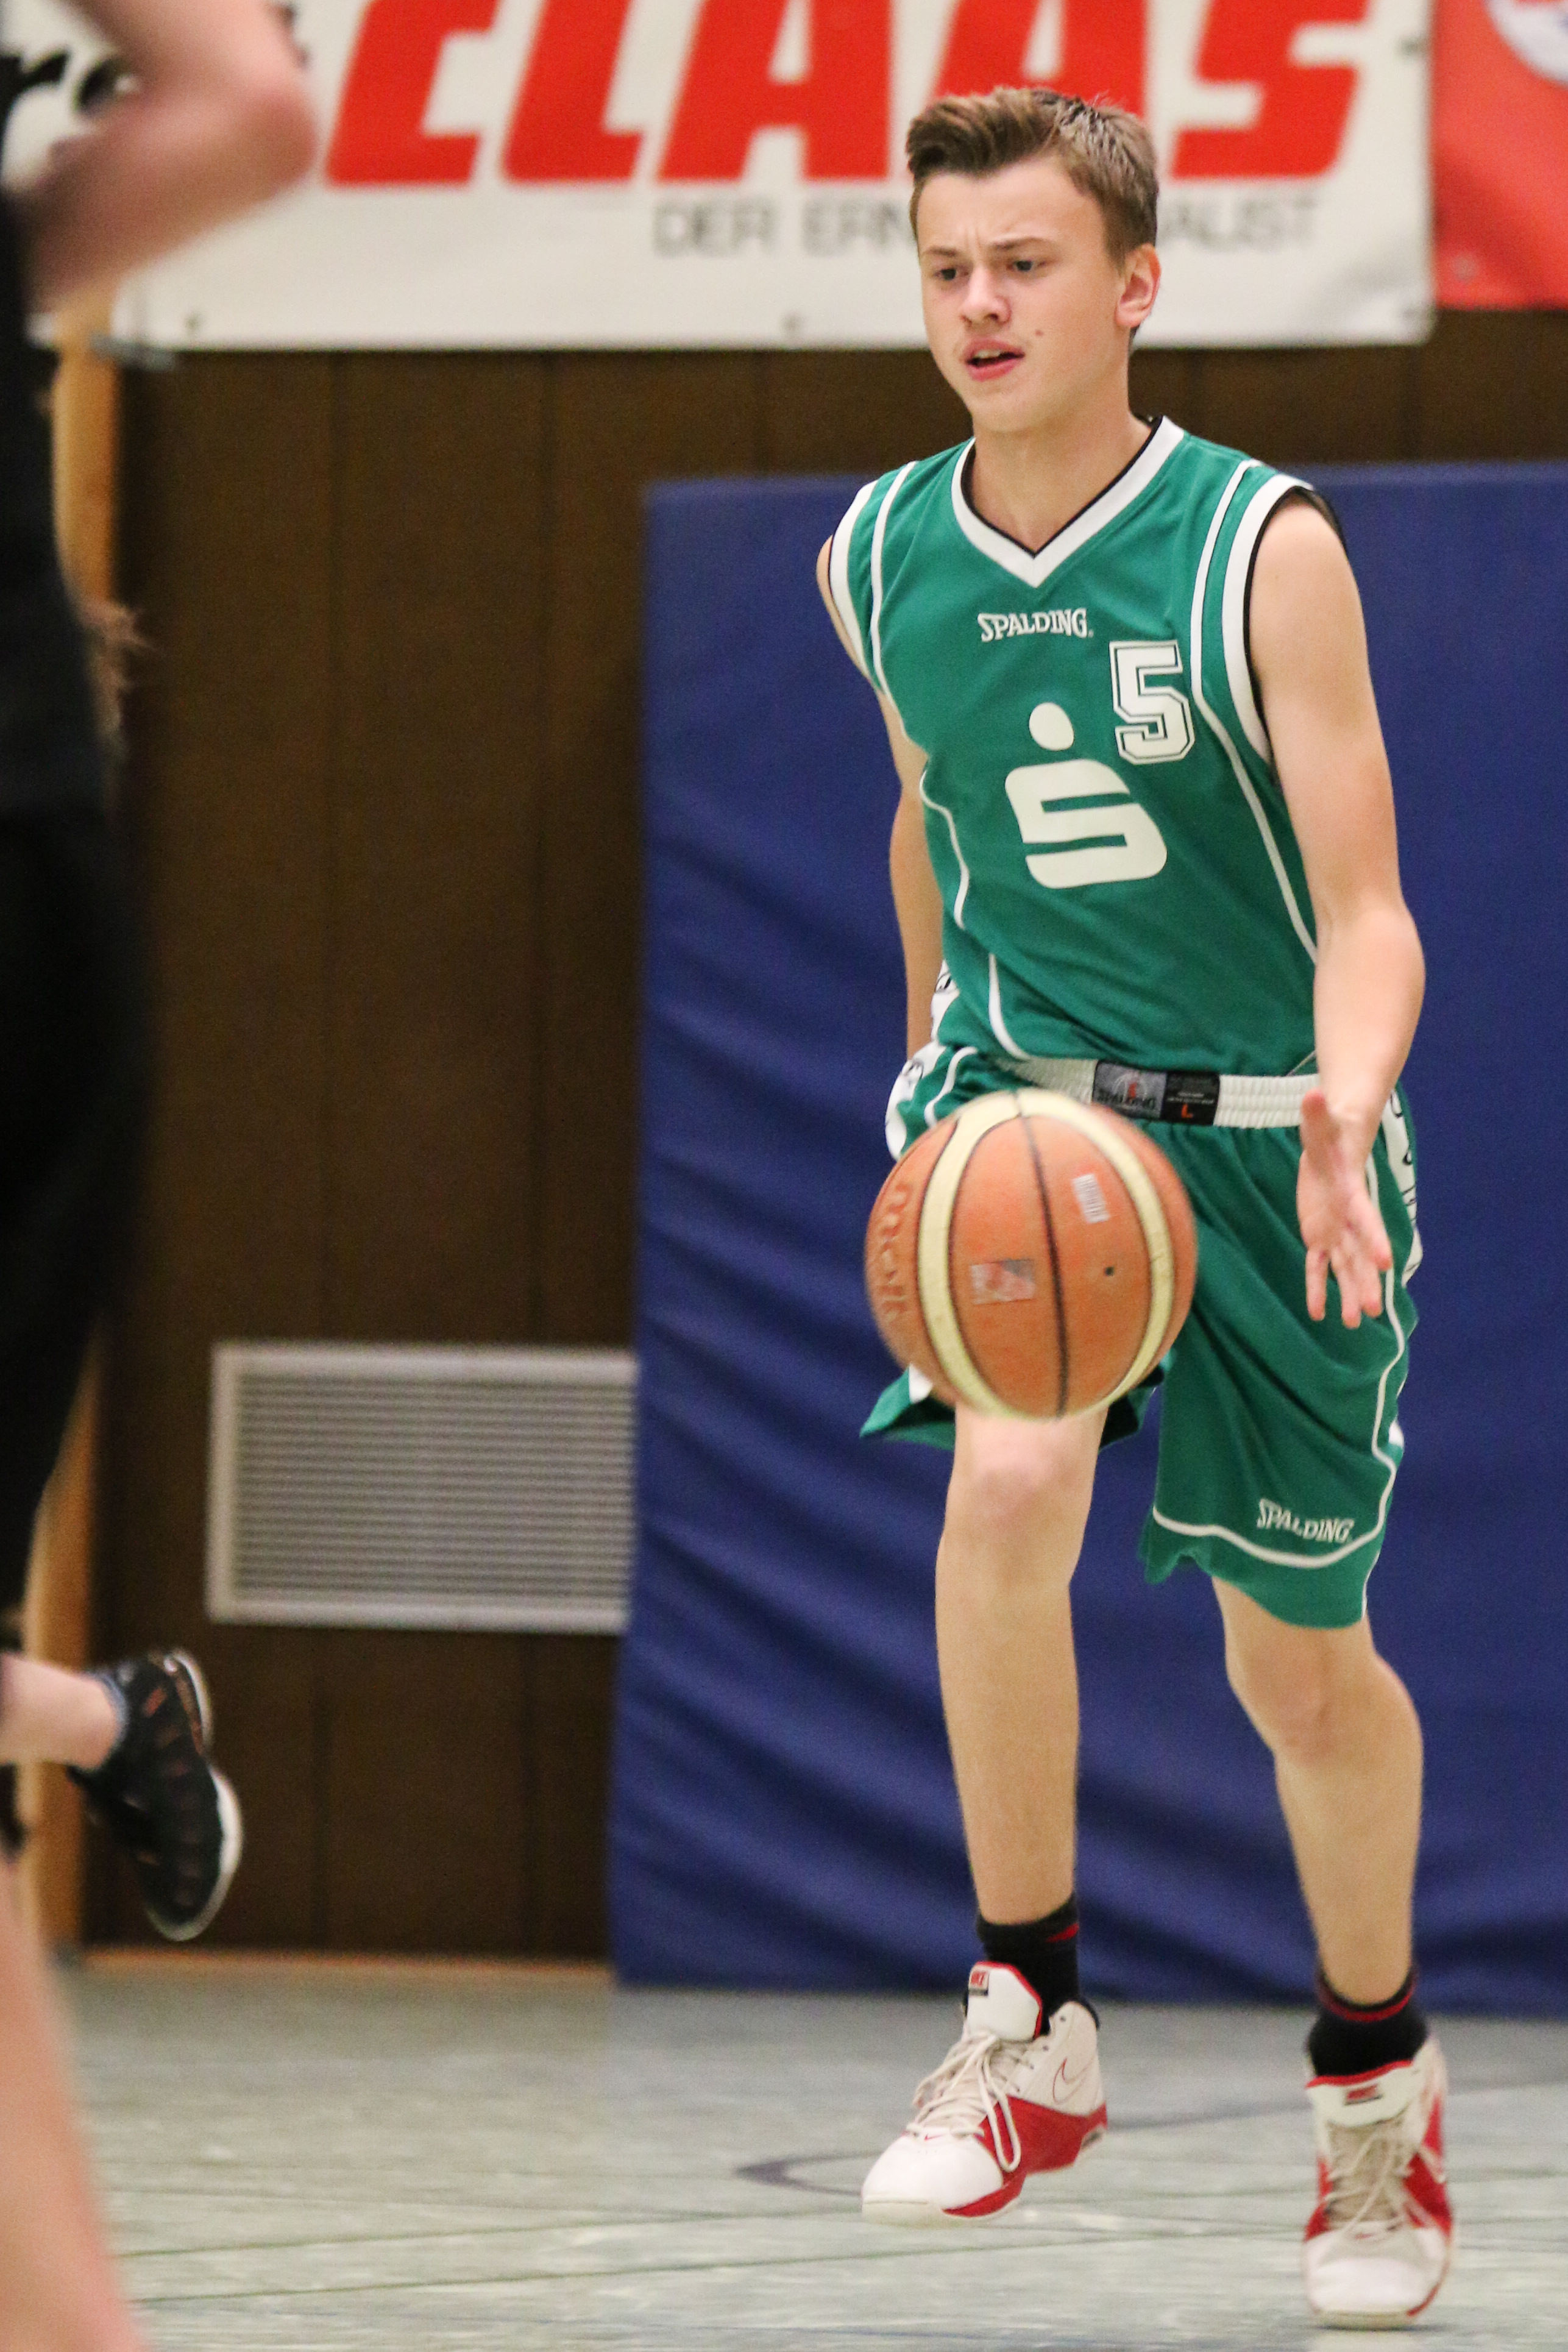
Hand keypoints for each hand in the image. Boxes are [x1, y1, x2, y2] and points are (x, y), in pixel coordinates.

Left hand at [1297, 1089, 1391, 1326]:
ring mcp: (1335, 1230)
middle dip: (1366, 1281)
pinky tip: (1320, 1314)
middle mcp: (1348, 1218)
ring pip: (1344, 1267)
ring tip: (1358, 1323)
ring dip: (1350, 1293)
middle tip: (1375, 1309)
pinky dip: (1318, 1288)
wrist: (1334, 1143)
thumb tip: (1313, 1093)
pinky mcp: (1319, 1235)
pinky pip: (1318, 1266)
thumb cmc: (1330, 1133)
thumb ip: (1317, 1114)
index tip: (1386, 1263)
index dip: (1374, 1240)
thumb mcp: (1321, 1124)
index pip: (1365, 1219)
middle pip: (1360, 1253)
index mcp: (1352, 1193)